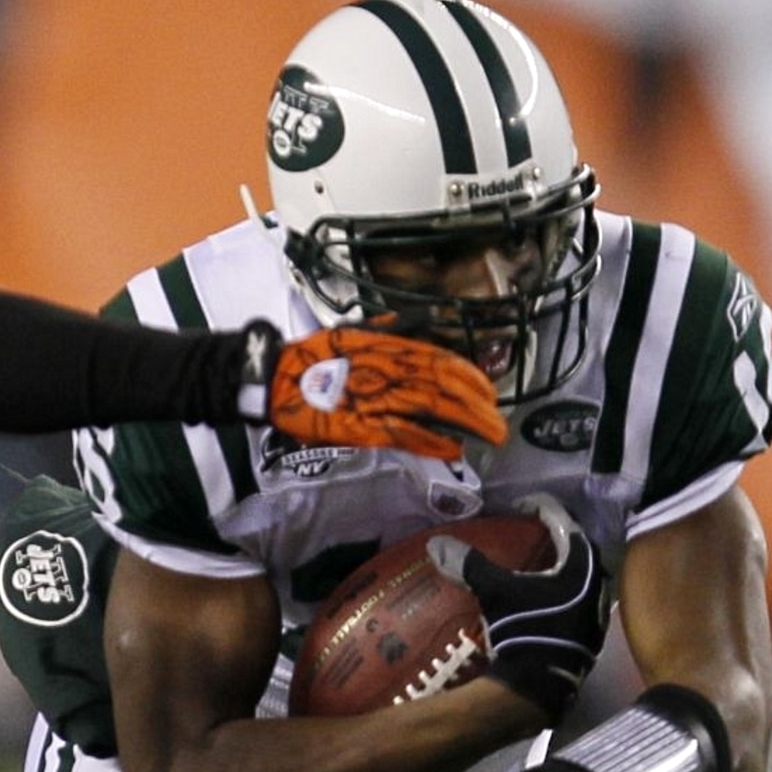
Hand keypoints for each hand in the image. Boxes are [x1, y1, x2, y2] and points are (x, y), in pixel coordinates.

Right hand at [247, 322, 507, 461]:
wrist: (271, 378)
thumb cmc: (307, 357)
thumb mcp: (351, 331)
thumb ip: (384, 328)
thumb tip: (410, 323)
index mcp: (388, 346)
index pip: (442, 360)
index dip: (471, 376)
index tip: (489, 392)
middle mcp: (389, 369)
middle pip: (447, 384)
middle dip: (479, 404)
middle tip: (499, 422)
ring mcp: (376, 397)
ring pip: (434, 407)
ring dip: (467, 422)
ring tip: (490, 435)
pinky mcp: (361, 425)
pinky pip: (404, 433)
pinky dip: (431, 442)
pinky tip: (452, 448)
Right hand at [434, 499, 607, 718]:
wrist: (540, 684)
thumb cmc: (525, 628)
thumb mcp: (495, 592)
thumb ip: (470, 564)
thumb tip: (437, 543)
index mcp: (580, 559)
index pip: (560, 518)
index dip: (537, 507)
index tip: (516, 507)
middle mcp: (597, 577)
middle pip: (572, 544)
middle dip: (548, 536)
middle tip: (524, 534)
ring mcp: (598, 605)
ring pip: (576, 572)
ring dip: (555, 565)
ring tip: (530, 565)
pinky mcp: (591, 628)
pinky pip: (575, 595)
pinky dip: (557, 589)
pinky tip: (539, 598)